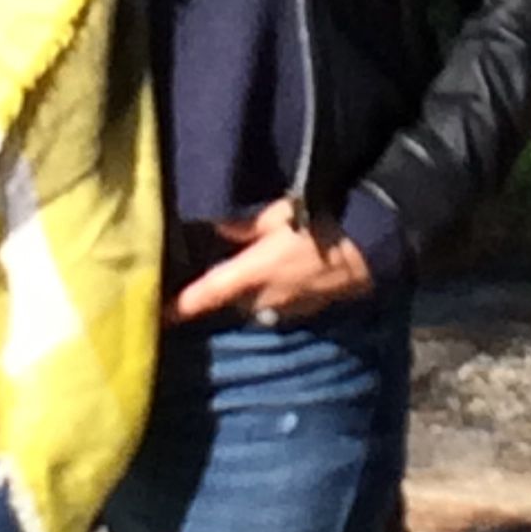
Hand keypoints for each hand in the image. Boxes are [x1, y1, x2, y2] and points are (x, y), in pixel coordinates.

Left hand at [165, 197, 375, 326]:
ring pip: (255, 305)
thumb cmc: (322, 224)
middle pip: (230, 302)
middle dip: (220, 293)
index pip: (207, 293)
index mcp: (254, 272)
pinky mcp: (309, 309)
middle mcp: (265, 298)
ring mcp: (289, 308)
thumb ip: (244, 225)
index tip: (159, 316)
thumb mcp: (279, 214)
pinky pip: (280, 305)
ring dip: (249, 293)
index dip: (180, 306)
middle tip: (209, 278)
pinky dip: (274, 294)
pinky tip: (282, 277)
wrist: (371, 248)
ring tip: (250, 274)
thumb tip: (215, 228)